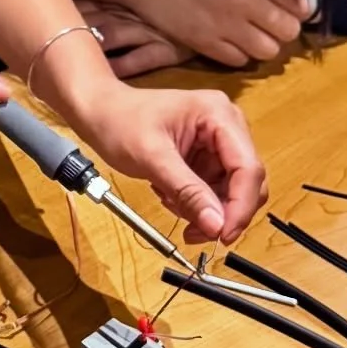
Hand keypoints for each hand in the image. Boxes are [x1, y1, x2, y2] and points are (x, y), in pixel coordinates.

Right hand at [61, 0, 309, 67]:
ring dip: (265, 44)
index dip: (299, 7)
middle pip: (288, 31)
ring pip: (267, 51)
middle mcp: (244, 3)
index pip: (297, 2)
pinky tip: (231, 40)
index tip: (293, 6)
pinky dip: (240, 53)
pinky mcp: (205, 44)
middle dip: (285, 28)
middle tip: (273, 22)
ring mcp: (224, 27)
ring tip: (254, 34)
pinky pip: (239, 61)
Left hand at [72, 78, 266, 244]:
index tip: (222, 236)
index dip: (241, 206)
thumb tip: (217, 226)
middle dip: (222, 211)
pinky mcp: (206, 156)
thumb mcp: (152, 158)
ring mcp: (217, 142)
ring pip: (230, 191)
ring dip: (204, 208)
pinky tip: (168, 194)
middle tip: (194, 233)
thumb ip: (187, 192)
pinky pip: (213, 189)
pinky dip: (195, 201)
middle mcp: (227, 126)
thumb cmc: (119, 121)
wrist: (98, 111)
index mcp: (219, 115)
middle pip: (245, 182)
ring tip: (169, 201)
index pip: (248, 168)